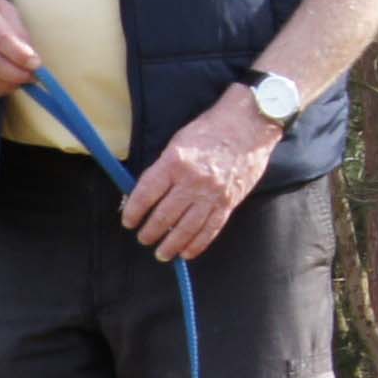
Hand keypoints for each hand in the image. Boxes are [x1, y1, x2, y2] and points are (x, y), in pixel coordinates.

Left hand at [120, 86, 279, 260]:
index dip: (134, 211)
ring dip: (171, 244)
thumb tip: (144, 195)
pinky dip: (197, 244)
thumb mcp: (178, 143)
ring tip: (161, 253)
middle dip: (150, 232)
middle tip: (143, 239)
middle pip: (164, 216)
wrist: (249, 125)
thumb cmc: (210, 130)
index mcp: (174, 162)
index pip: (146, 194)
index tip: (128, 221)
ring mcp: (212, 194)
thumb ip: (162, 169)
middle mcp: (192, 181)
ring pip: (186, 228)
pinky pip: (210, 229)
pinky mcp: (229, 202)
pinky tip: (187, 252)